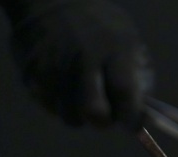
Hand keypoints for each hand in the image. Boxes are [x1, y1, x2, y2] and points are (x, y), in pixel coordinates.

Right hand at [0, 0, 151, 128]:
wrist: (51, 2)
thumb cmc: (99, 27)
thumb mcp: (127, 40)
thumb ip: (138, 77)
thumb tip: (143, 117)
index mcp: (112, 49)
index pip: (124, 91)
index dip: (131, 117)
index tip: (132, 124)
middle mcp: (82, 59)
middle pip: (94, 112)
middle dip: (104, 121)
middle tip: (105, 114)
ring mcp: (56, 69)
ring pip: (71, 117)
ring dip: (80, 116)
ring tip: (83, 97)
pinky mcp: (34, 76)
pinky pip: (51, 109)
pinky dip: (61, 106)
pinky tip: (65, 90)